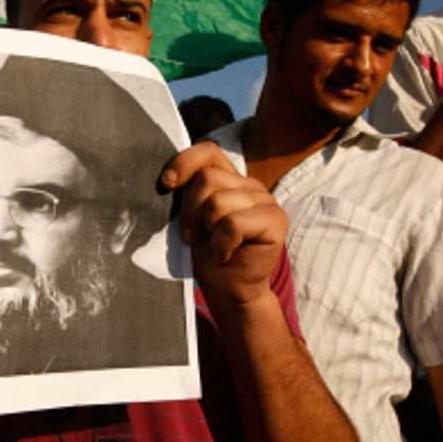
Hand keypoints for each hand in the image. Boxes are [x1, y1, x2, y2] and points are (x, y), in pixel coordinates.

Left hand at [160, 142, 286, 311]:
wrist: (229, 290)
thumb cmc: (208, 254)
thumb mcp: (192, 218)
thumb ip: (189, 193)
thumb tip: (168, 177)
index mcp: (229, 179)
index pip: (208, 151)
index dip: (184, 161)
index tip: (166, 184)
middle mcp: (250, 185)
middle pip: (207, 179)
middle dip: (191, 211)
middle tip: (196, 236)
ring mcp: (266, 201)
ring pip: (218, 202)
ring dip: (208, 231)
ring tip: (215, 246)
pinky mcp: (276, 220)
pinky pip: (233, 224)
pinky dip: (221, 244)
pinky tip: (226, 254)